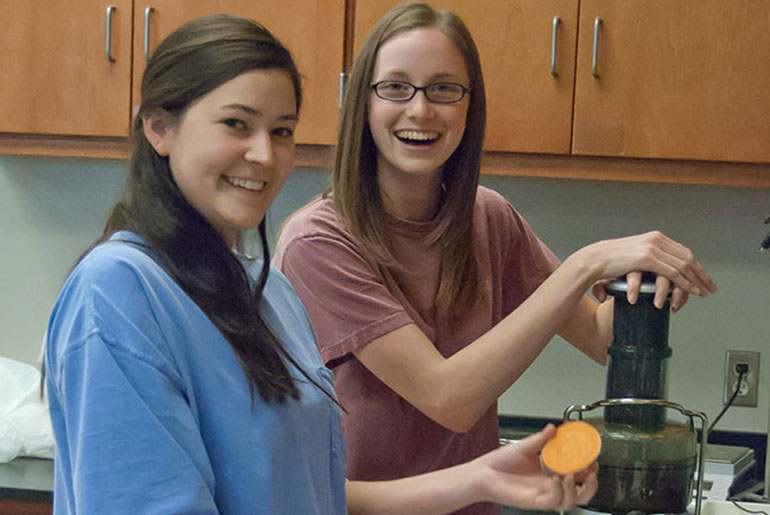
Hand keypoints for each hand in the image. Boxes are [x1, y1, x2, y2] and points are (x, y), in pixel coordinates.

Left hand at [473, 424, 597, 510]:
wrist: (482, 473)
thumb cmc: (500, 463)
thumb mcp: (524, 446)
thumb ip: (540, 439)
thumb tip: (553, 428)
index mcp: (550, 473)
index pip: (577, 475)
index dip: (589, 470)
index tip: (593, 459)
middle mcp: (549, 486)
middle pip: (581, 494)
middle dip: (592, 485)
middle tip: (592, 472)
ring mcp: (543, 495)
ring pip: (570, 502)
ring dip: (577, 490)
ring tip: (571, 474)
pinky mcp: (534, 501)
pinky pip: (553, 502)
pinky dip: (558, 492)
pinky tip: (555, 480)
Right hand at [579, 231, 715, 308]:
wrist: (596, 258)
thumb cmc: (611, 260)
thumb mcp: (634, 255)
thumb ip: (649, 257)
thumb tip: (658, 266)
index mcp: (655, 237)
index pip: (683, 252)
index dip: (697, 266)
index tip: (704, 278)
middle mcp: (657, 240)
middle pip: (687, 258)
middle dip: (701, 274)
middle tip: (710, 287)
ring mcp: (653, 248)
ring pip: (683, 265)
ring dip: (696, 280)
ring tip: (703, 292)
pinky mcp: (647, 258)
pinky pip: (672, 272)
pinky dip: (685, 283)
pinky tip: (691, 291)